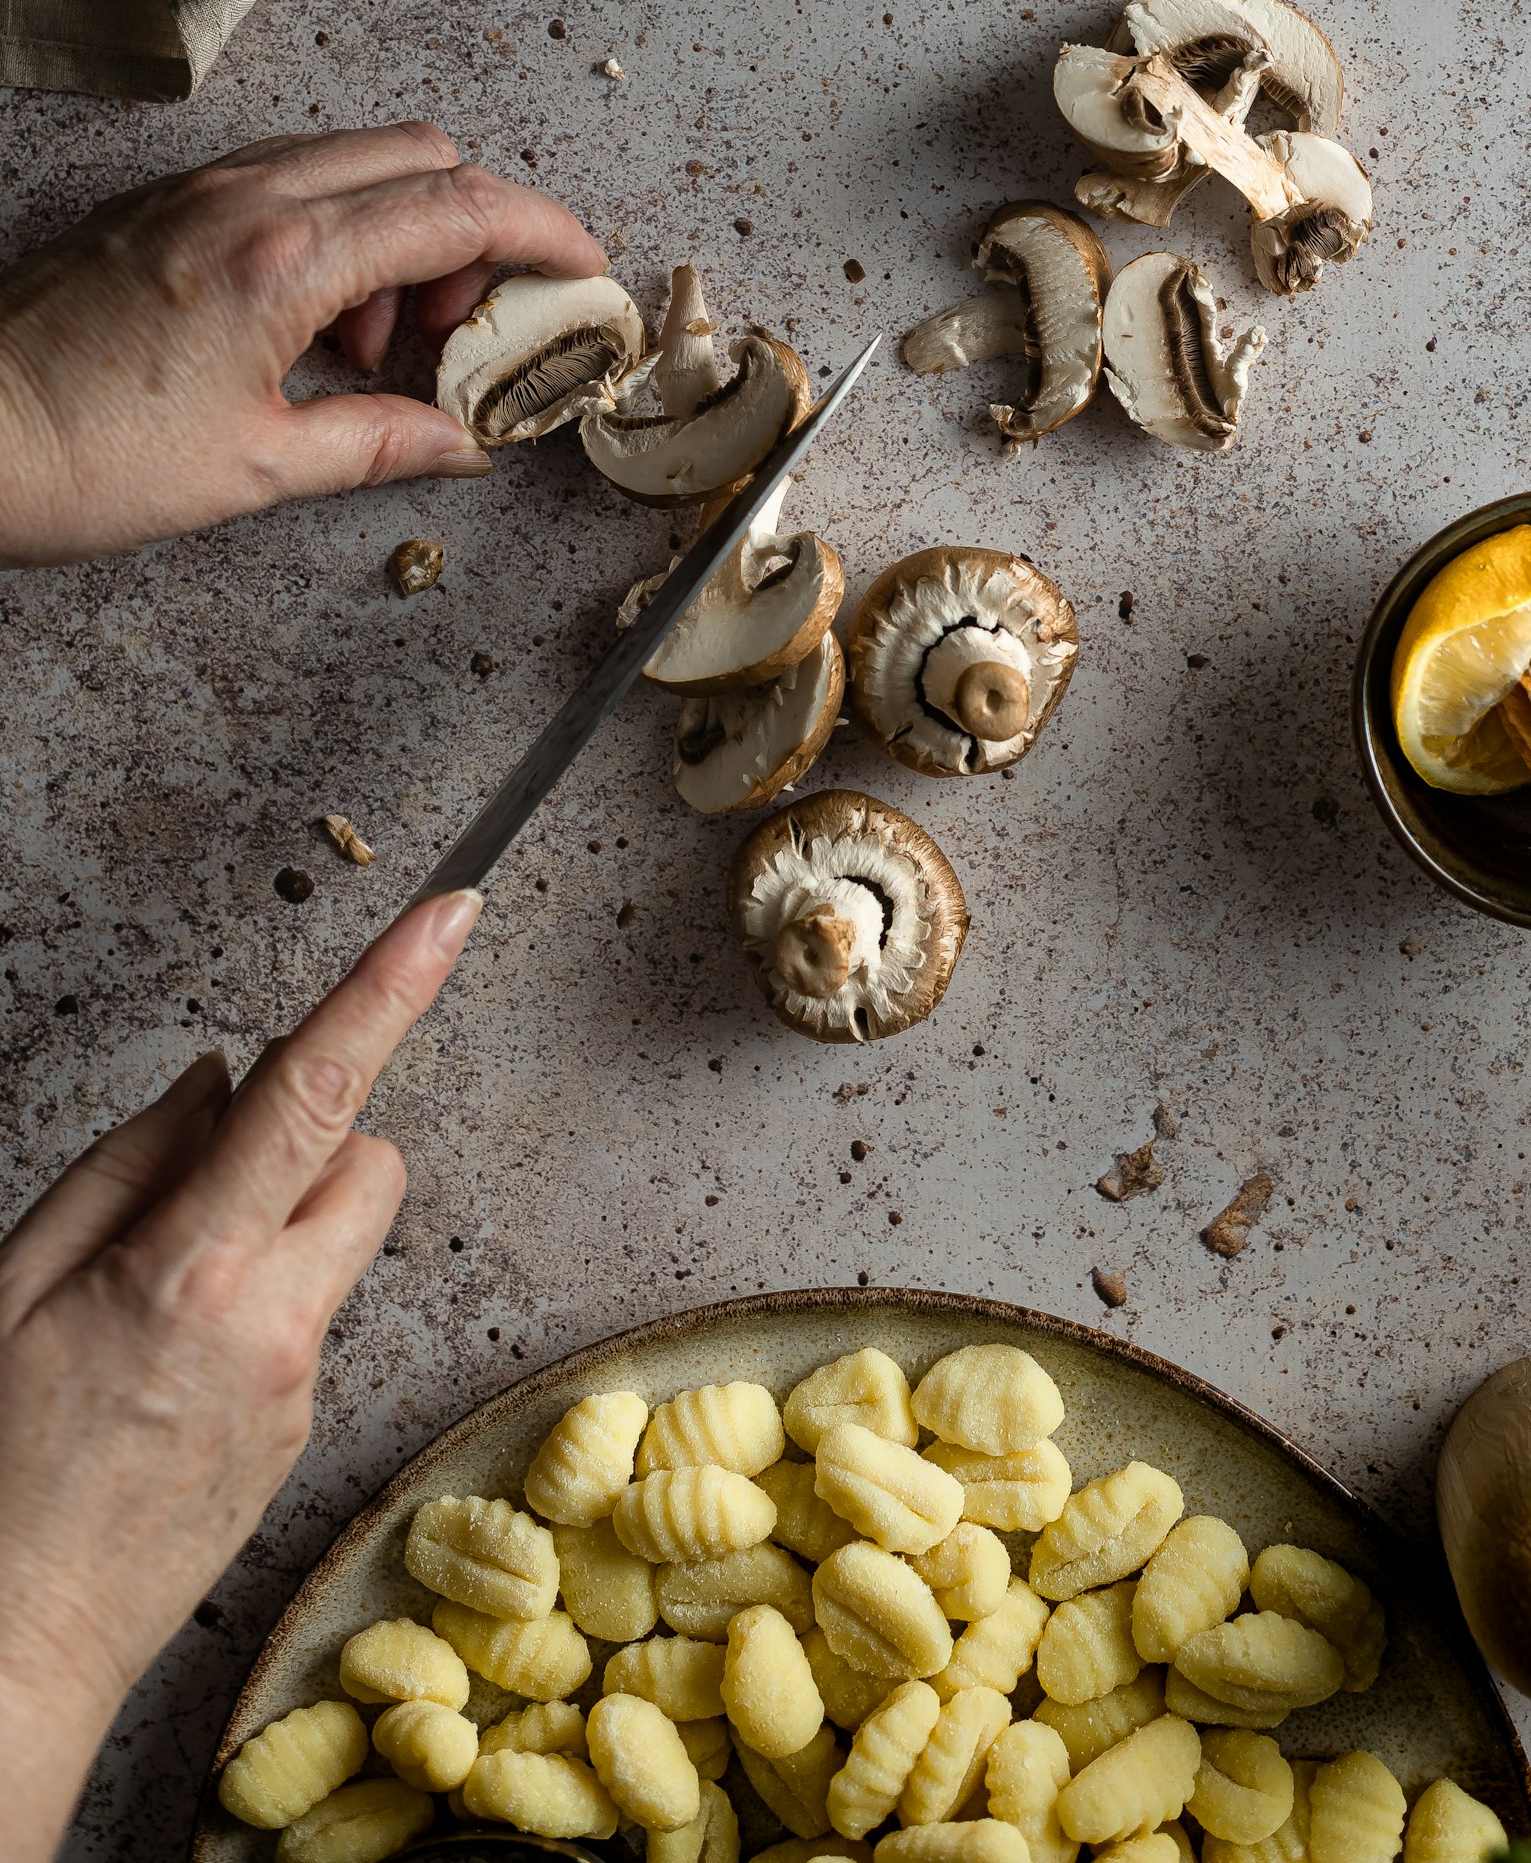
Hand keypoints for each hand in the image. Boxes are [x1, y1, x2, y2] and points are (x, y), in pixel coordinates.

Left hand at [0, 122, 606, 564]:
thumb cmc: (83, 457)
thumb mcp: (256, 467)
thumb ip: (377, 442)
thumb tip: (459, 445)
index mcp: (286, 258)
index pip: (460, 209)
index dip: (544, 232)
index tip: (583, 266)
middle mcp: (248, 196)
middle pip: (423, 154)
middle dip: (476, 228)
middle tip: (466, 323)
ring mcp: (200, 187)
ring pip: (356, 156)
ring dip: (401, 227)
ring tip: (372, 341)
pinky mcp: (163, 200)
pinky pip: (289, 175)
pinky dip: (336, 225)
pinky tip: (309, 320)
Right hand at [0, 886, 482, 1862]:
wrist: (12, 1652)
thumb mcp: (15, 1288)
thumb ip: (128, 1166)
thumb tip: (219, 1081)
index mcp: (196, 1273)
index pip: (318, 1093)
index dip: (391, 987)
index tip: (453, 911)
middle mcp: (277, 1326)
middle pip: (372, 1163)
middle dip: (314, 1141)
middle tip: (201, 1188)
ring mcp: (301, 1391)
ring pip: (345, 1246)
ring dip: (285, 1229)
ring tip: (160, 1302)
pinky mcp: (302, 1439)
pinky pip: (311, 1324)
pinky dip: (262, 1309)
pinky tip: (165, 1376)